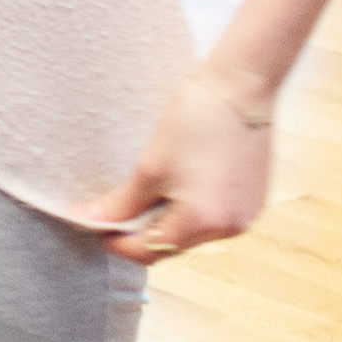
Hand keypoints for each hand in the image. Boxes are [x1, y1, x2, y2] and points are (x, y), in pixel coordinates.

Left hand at [67, 68, 276, 264]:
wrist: (242, 89)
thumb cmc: (194, 123)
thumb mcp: (150, 167)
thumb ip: (120, 203)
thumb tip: (86, 219)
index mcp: (202, 223)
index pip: (149, 251)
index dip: (118, 243)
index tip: (96, 225)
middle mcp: (230, 228)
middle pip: (172, 244)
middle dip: (141, 231)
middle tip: (117, 208)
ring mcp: (247, 216)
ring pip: (194, 233)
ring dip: (168, 220)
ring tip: (150, 192)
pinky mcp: (255, 201)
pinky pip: (215, 218)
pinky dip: (193, 210)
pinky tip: (180, 185)